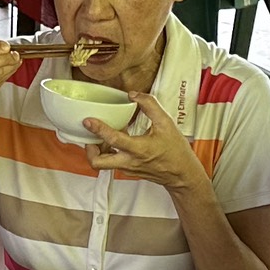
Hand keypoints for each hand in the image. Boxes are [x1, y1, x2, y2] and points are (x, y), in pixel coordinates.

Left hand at [84, 93, 205, 192]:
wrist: (182, 174)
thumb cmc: (176, 151)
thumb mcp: (167, 123)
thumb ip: (150, 106)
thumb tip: (134, 95)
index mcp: (139, 149)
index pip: (113, 140)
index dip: (98, 129)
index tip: (88, 120)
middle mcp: (129, 162)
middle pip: (98, 163)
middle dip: (89, 150)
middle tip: (89, 136)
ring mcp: (127, 169)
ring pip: (103, 165)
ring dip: (98, 152)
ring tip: (101, 138)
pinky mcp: (128, 172)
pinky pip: (112, 164)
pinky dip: (109, 153)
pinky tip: (115, 143)